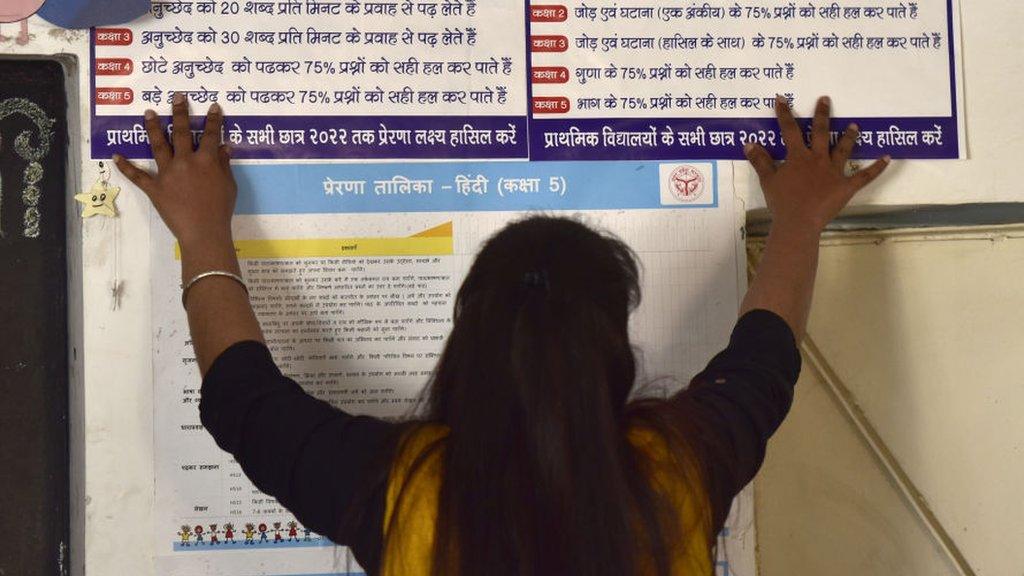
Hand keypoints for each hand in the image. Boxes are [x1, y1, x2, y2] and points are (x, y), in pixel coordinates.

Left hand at [114, 93, 235, 249]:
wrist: (204, 231)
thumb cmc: (220, 209)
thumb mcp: (229, 185)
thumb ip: (224, 165)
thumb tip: (223, 147)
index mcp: (206, 160)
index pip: (210, 134)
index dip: (213, 120)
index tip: (213, 107)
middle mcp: (185, 161)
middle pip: (180, 132)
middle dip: (179, 113)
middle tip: (177, 97)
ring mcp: (167, 173)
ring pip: (158, 146)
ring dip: (153, 128)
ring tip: (149, 114)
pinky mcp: (154, 188)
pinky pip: (138, 176)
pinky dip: (125, 166)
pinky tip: (116, 156)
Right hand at [745, 95, 890, 233]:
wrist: (798, 222)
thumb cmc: (781, 202)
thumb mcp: (767, 180)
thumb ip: (760, 161)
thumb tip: (749, 144)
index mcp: (798, 157)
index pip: (790, 130)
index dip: (785, 114)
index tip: (782, 99)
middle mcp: (818, 159)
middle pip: (821, 132)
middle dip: (822, 114)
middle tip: (825, 99)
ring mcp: (834, 172)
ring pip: (843, 149)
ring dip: (849, 136)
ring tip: (854, 126)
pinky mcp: (846, 186)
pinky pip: (864, 176)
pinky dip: (877, 167)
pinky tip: (888, 158)